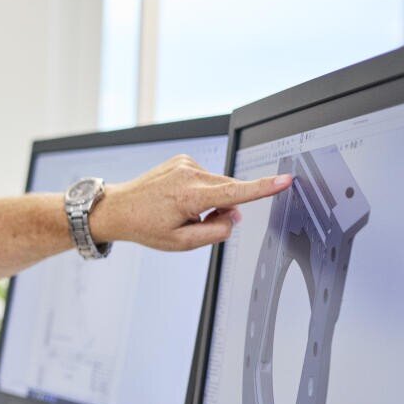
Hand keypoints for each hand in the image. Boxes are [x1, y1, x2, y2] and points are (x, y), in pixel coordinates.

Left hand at [89, 155, 291, 251]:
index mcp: (190, 196)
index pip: (235, 193)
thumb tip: (234, 216)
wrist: (118, 208)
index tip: (285, 180)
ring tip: (182, 210)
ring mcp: (186, 164)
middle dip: (224, 208)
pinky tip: (179, 199)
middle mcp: (190, 174)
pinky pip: (206, 179)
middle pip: (229, 191)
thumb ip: (215, 233)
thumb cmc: (145, 226)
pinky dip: (201, 191)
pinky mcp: (183, 160)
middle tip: (198, 221)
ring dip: (210, 200)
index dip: (263, 188)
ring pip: (219, 185)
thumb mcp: (181, 243)